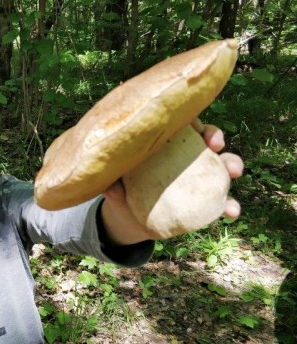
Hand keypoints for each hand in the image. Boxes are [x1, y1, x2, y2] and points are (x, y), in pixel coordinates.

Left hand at [102, 122, 243, 243]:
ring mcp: (197, 177)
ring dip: (232, 164)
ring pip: (221, 165)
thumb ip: (113, 187)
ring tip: (233, 173)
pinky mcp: (204, 200)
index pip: (180, 125)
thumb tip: (109, 186)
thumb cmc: (122, 193)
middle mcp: (184, 156)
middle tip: (217, 146)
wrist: (130, 221)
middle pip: (205, 139)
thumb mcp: (115, 189)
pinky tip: (233, 211)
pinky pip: (221, 200)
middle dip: (216, 137)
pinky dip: (230, 204)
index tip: (196, 128)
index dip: (191, 122)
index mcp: (163, 144)